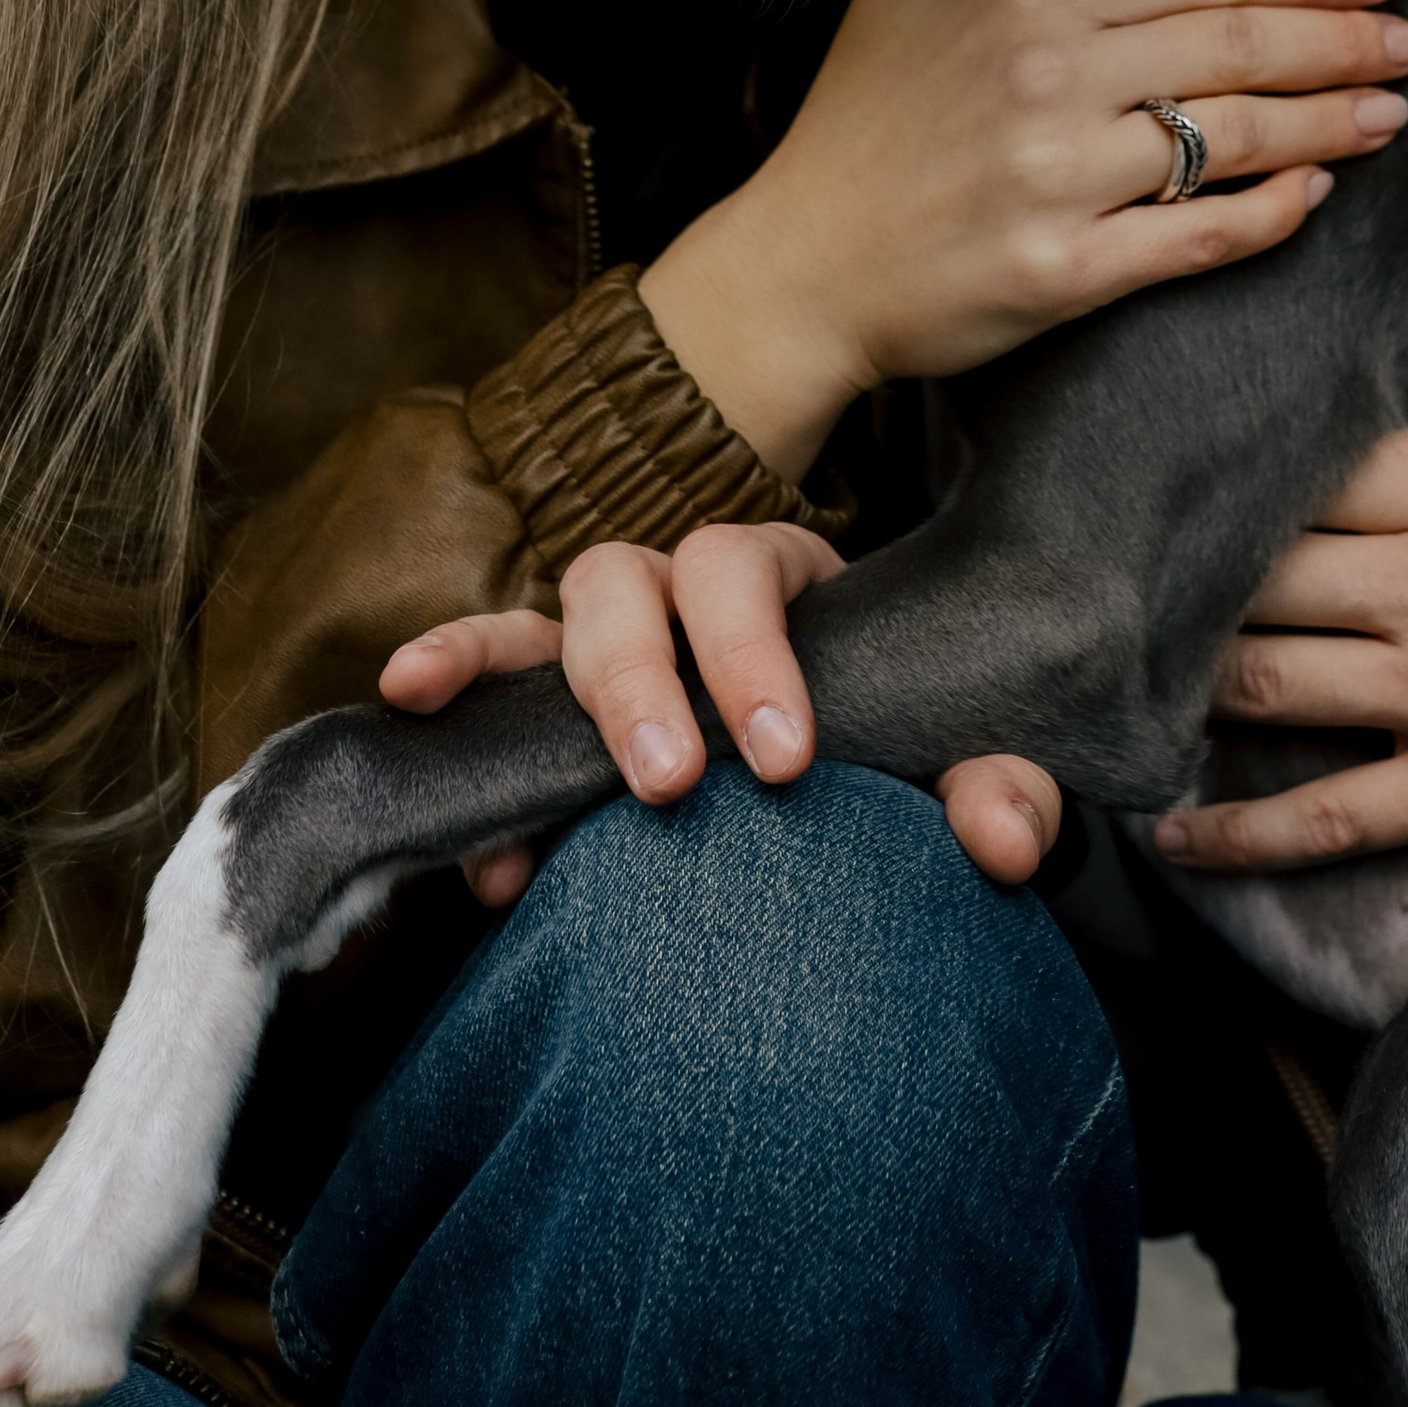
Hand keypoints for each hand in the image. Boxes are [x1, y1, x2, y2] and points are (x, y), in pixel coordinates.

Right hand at [383, 530, 1063, 887]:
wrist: (857, 780)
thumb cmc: (903, 747)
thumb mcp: (959, 762)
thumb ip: (998, 787)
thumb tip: (999, 837)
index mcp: (785, 579)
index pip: (749, 569)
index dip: (754, 655)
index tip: (784, 761)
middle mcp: (685, 590)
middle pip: (633, 575)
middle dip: (641, 679)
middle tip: (671, 784)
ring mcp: (612, 639)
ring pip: (555, 614)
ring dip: (530, 685)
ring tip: (522, 797)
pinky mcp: (558, 703)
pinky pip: (489, 670)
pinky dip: (452, 673)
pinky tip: (408, 710)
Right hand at [640, 0, 1407, 479]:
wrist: (797, 265)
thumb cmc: (858, 119)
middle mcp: (1051, 80)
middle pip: (1239, 45)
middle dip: (1347, 38)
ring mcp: (1060, 180)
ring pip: (1235, 136)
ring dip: (1333, 119)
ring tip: (1393, 111)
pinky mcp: (1064, 272)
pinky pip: (1196, 235)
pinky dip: (1270, 211)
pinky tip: (1316, 192)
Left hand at [1154, 169, 1407, 909]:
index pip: (1313, 461)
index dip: (1247, 462)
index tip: (1189, 460)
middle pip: (1267, 567)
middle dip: (1200, 567)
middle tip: (1136, 566)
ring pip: (1267, 680)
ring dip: (1193, 673)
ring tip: (1130, 667)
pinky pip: (1323, 815)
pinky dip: (1239, 827)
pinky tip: (1175, 824)